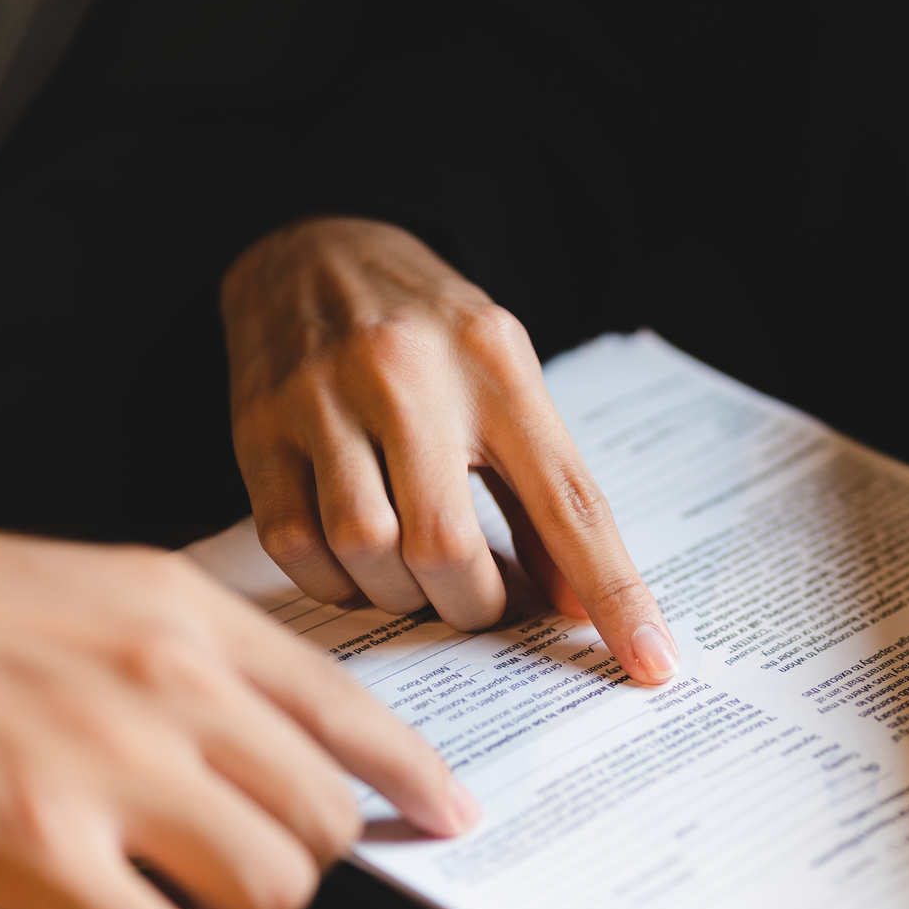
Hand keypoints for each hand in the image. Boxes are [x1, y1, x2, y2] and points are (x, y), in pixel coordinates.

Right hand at [0, 492, 473, 908]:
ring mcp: (111, 762)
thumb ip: (188, 660)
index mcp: (188, 614)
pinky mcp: (36, 843)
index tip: (447, 815)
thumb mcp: (93, 591)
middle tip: (252, 897)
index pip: (350, 707)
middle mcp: (172, 681)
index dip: (414, 776)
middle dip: (307, 877)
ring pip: (274, 888)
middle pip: (324, 817)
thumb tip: (256, 750)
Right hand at [221, 217, 679, 683]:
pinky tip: (358, 561)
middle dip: (473, 605)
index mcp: (495, 365)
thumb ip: (543, 491)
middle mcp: (407, 375)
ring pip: (366, 551)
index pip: (570, 502)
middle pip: (447, 547)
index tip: (652, 664)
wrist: (305, 244)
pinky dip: (336, 579)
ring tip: (418, 576)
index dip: (615, 594)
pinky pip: (295, 544)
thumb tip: (578, 606)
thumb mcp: (507, 381)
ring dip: (402, 595)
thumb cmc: (427, 331)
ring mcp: (321, 398)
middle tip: (482, 600)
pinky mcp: (256, 427)